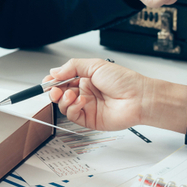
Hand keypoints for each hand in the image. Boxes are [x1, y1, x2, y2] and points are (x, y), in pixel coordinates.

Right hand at [45, 59, 186, 132]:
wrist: (139, 97)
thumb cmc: (124, 81)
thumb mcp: (95, 66)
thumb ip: (72, 67)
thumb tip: (54, 71)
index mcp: (85, 79)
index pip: (62, 80)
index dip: (53, 81)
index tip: (48, 80)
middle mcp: (85, 92)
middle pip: (60, 94)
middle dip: (54, 92)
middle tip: (54, 90)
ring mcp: (86, 106)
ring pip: (64, 106)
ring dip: (64, 100)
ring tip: (73, 94)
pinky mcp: (89, 120)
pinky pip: (73, 116)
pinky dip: (73, 108)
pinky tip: (81, 101)